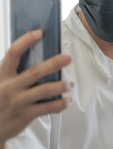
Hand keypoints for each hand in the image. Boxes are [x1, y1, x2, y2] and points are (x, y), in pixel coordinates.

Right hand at [0, 30, 72, 148]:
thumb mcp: (0, 84)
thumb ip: (15, 74)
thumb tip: (41, 60)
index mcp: (1, 76)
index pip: (13, 54)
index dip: (26, 41)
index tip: (39, 33)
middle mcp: (9, 87)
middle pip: (36, 72)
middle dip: (54, 63)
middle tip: (68, 58)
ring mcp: (18, 102)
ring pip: (45, 90)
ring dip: (62, 85)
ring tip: (70, 84)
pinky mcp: (26, 115)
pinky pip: (48, 107)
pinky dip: (61, 103)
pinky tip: (67, 100)